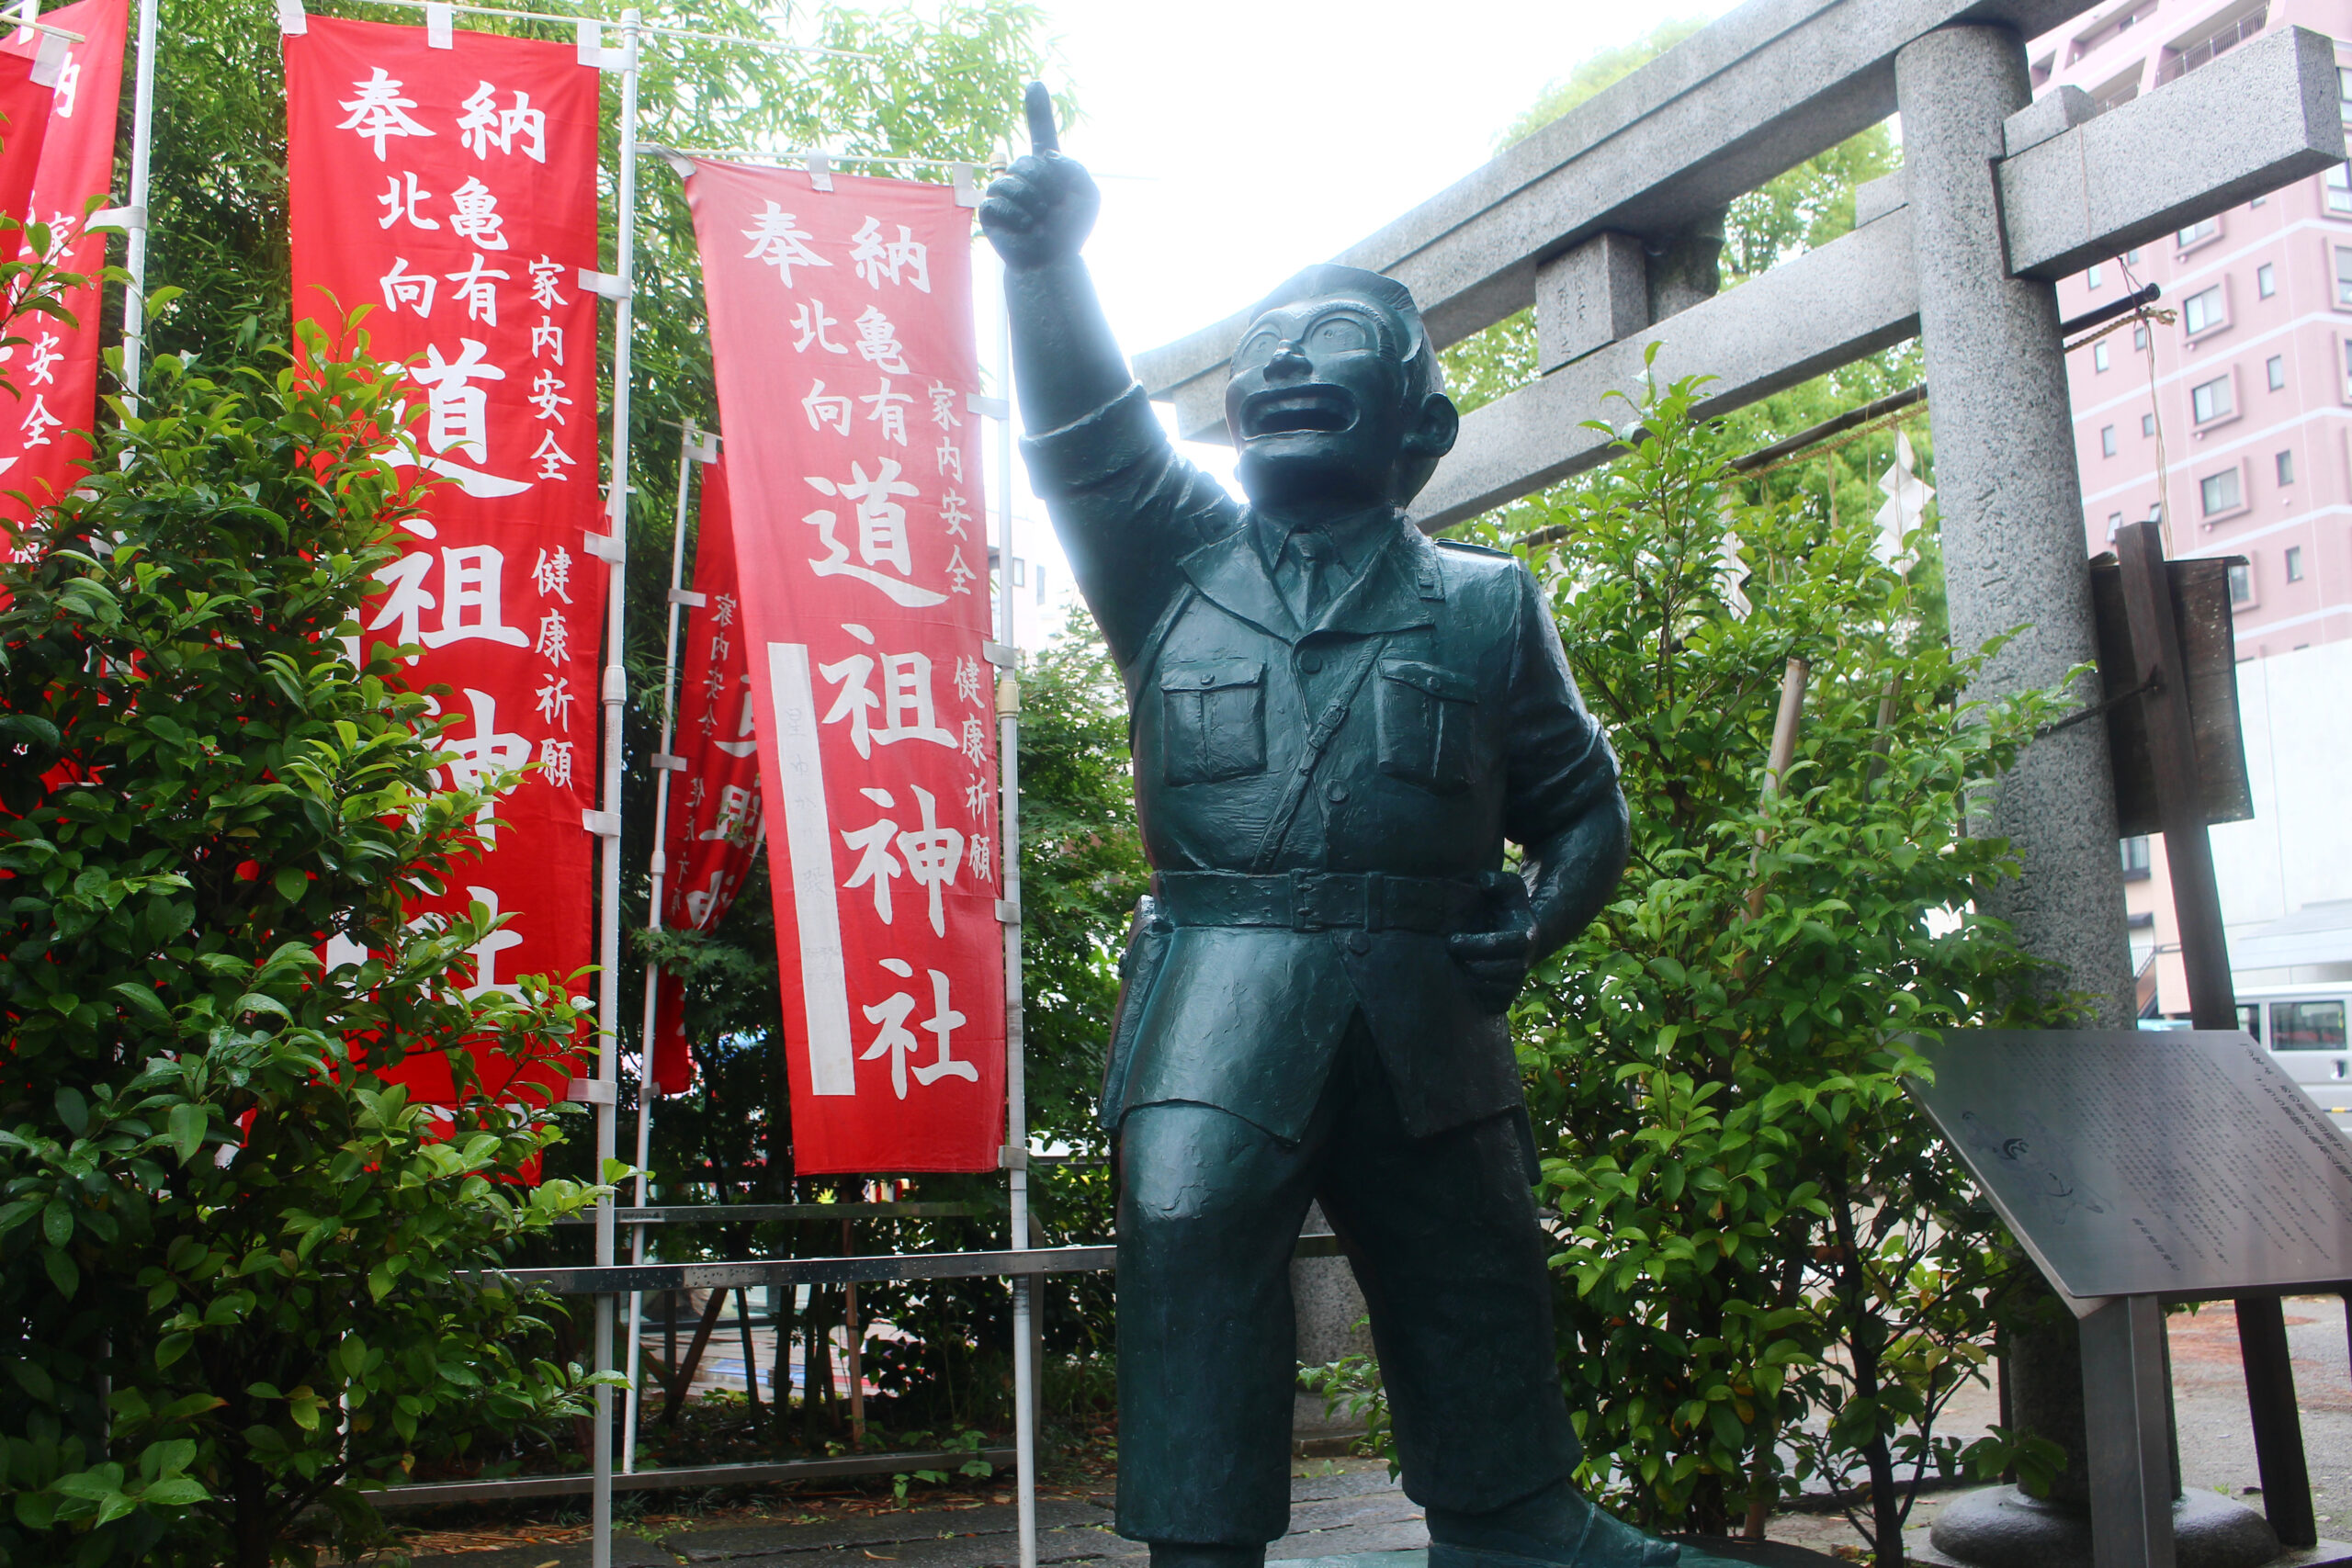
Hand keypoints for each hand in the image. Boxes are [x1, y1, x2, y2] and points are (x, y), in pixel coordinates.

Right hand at [980, 85, 1098, 269]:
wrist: (1051, 261)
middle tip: (1052, 207)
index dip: (1038, 109)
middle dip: (1044, 185)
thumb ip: (1075, 169)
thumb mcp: (1087, 197)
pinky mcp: (989, 210)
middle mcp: (1023, 174)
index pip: (1042, 132)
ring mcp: (1004, 191)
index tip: (1035, 85)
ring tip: (1039, 219)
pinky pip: (997, 202)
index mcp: (1048, 168)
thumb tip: (1047, 155)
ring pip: (1010, 182)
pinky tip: (1024, 227)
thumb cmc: (1069, 231)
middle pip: (1027, 162)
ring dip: (1031, 203)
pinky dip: (1016, 217)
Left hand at [1449, 871, 1536, 1014]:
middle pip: (1496, 972)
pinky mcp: (1507, 997)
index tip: (1452, 939)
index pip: (1505, 946)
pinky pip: (1491, 1005)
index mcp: (1524, 936)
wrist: (1518, 937)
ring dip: (1469, 981)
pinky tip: (1462, 980)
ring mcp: (1517, 983)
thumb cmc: (1506, 908)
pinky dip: (1475, 996)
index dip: (1476, 945)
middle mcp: (1525, 963)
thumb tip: (1482, 882)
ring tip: (1455, 965)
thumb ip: (1495, 880)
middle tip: (1449, 953)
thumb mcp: (1507, 887)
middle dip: (1468, 964)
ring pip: (1492, 990)